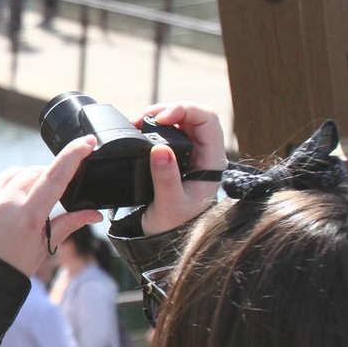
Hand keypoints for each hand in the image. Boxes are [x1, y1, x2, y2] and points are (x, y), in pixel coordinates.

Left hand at [0, 137, 103, 275]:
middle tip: (49, 197)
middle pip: (35, 172)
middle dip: (46, 178)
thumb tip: (96, 213)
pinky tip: (3, 211)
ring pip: (14, 173)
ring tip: (24, 206)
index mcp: (28, 217)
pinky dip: (3, 191)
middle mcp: (5, 203)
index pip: (55, 177)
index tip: (87, 141)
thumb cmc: (12, 265)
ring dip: (25, 181)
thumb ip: (69, 224)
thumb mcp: (44, 246)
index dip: (73, 156)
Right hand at [138, 102, 226, 235]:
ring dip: (158, 115)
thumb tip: (160, 149)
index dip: (186, 111)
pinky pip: (169, 130)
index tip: (160, 119)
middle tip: (140, 119)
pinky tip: (138, 130)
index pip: (208, 120)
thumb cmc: (172, 224)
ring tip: (135, 123)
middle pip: (193, 114)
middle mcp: (204, 152)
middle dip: (167, 109)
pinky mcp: (176, 154)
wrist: (165, 236)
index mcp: (212, 162)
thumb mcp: (169, 205)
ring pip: (180, 119)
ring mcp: (190, 152)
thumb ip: (166, 179)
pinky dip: (152, 125)